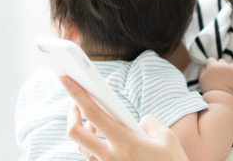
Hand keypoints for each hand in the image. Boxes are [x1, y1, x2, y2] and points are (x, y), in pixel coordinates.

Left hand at [60, 75, 188, 160]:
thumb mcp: (167, 137)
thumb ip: (150, 122)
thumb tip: (138, 121)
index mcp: (125, 142)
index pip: (93, 113)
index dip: (77, 94)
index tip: (66, 79)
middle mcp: (110, 157)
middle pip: (75, 132)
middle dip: (71, 113)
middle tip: (74, 102)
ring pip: (81, 145)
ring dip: (81, 128)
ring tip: (90, 118)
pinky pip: (90, 156)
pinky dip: (90, 142)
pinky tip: (100, 136)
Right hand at [198, 58, 232, 95]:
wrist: (222, 101)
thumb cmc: (210, 91)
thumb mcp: (202, 80)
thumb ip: (202, 70)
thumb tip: (206, 64)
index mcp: (212, 66)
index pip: (211, 60)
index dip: (212, 67)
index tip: (214, 73)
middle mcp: (223, 65)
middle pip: (222, 62)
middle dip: (221, 68)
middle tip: (221, 78)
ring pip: (232, 65)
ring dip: (231, 70)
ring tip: (228, 81)